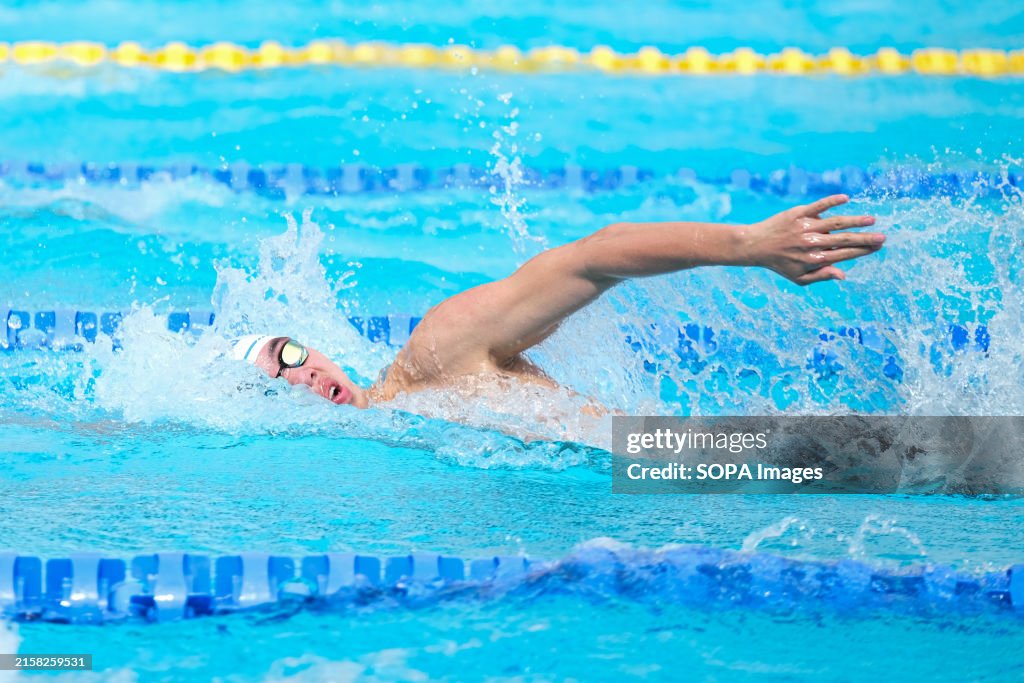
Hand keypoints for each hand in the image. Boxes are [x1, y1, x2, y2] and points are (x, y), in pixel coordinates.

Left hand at [745, 194, 883, 284]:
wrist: (756, 245)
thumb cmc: (780, 263)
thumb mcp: (799, 277)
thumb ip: (821, 276)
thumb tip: (843, 275)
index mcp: (814, 259)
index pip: (844, 254)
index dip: (862, 251)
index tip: (878, 247)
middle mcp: (812, 243)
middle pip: (844, 240)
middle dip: (865, 239)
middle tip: (883, 237)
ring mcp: (806, 227)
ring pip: (835, 222)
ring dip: (855, 221)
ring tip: (871, 220)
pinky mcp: (798, 214)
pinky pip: (818, 206)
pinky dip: (831, 201)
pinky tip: (845, 198)